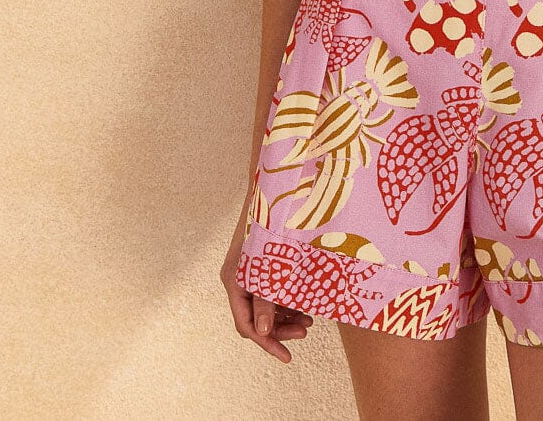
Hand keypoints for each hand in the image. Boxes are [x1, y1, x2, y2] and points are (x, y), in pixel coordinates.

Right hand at [221, 199, 314, 361]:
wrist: (276, 187)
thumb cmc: (272, 223)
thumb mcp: (271, 264)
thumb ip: (266, 298)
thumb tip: (262, 332)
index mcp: (234, 280)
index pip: (247, 325)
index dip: (267, 343)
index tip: (287, 356)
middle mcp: (238, 278)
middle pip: (256, 318)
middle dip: (280, 329)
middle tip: (306, 331)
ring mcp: (249, 270)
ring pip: (264, 306)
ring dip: (285, 316)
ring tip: (308, 319)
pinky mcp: (260, 262)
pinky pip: (270, 291)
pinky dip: (286, 300)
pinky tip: (303, 303)